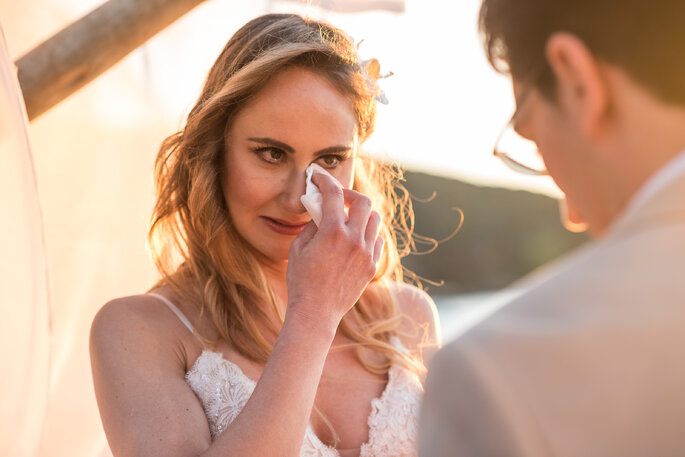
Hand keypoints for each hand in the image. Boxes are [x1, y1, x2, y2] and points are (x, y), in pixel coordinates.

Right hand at [286, 171, 383, 332]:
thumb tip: (322, 210)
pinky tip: (355, 238)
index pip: (334, 193)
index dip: (325, 179)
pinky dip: (368, 234)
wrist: (316, 313)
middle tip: (339, 198)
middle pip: (363, 202)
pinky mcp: (372, 266)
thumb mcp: (298, 248)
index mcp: (332, 232)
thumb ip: (312, 225)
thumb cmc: (301, 280)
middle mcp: (354, 239)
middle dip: (350, 194)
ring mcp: (366, 253)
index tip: (318, 177)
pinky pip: (377, 240)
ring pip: (375, 220)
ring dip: (362, 214)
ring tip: (348, 219)